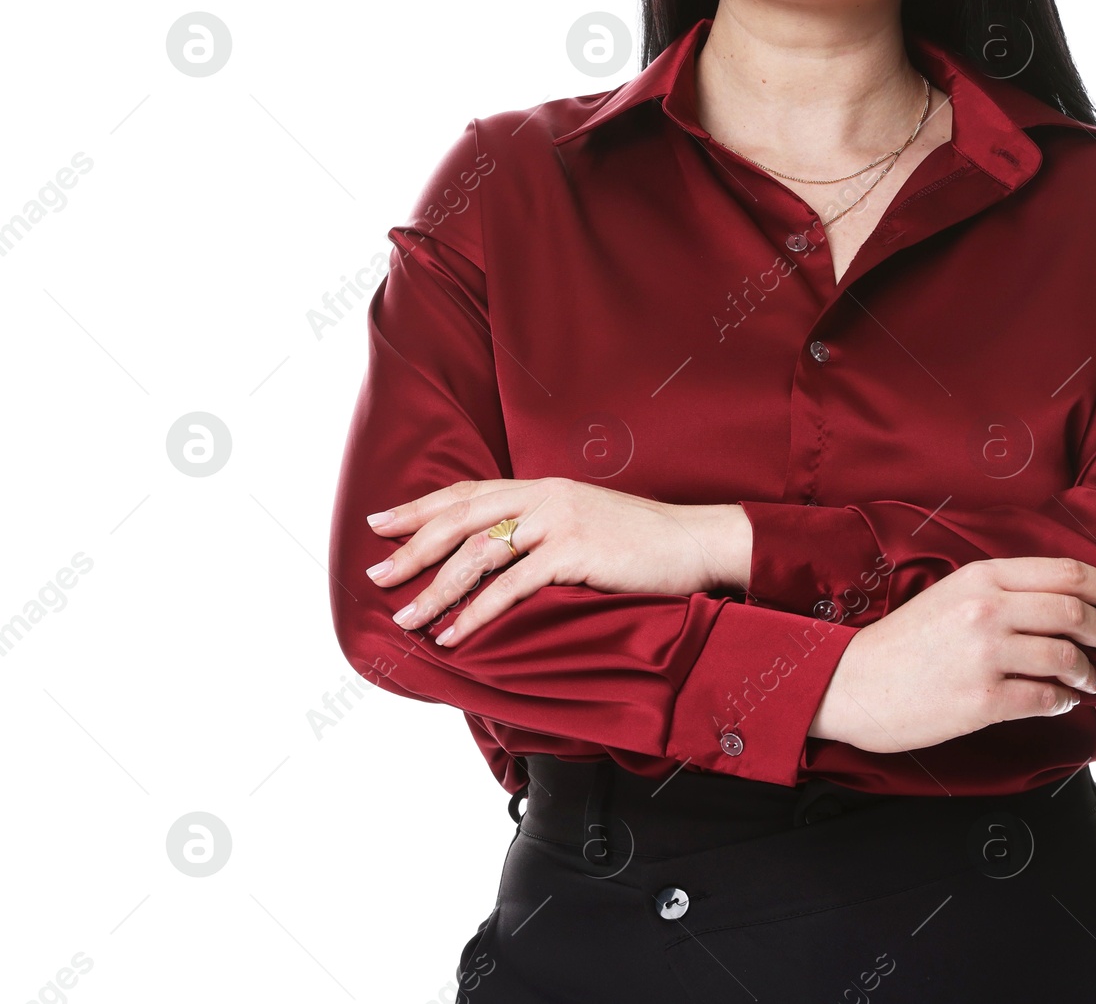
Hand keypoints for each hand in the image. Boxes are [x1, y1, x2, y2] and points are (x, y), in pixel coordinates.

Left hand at [362, 478, 752, 644]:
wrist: (694, 542)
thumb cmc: (641, 542)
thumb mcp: (585, 520)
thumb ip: (543, 527)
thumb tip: (501, 553)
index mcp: (543, 486)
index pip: (468, 492)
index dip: (420, 508)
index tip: (380, 524)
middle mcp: (545, 496)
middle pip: (461, 519)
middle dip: (412, 549)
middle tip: (376, 577)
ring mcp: (559, 521)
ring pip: (478, 554)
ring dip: (436, 590)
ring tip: (406, 620)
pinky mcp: (574, 551)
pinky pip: (511, 586)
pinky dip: (477, 613)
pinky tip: (455, 636)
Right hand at [807, 556, 1095, 753]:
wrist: (852, 681)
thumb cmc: (904, 641)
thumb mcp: (952, 594)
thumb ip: (1003, 592)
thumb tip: (1065, 604)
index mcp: (981, 576)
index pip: (1065, 572)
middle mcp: (987, 609)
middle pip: (1074, 611)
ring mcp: (985, 655)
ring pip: (1066, 657)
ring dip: (1091, 670)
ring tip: (1093, 678)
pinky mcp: (982, 700)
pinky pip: (1045, 698)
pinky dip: (1062, 700)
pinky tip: (1060, 700)